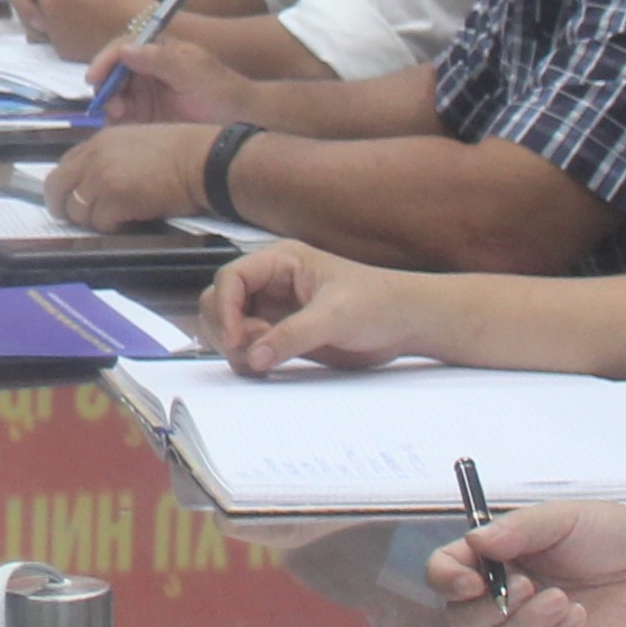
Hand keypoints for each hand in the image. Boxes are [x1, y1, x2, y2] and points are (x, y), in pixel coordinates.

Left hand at [37, 123, 211, 232]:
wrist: (204, 161)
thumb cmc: (180, 153)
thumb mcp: (135, 143)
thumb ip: (108, 158)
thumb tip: (92, 182)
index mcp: (99, 141)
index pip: (63, 167)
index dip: (66, 188)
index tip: (73, 200)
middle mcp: (94, 157)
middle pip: (57, 189)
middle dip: (65, 208)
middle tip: (81, 219)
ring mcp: (102, 178)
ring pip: (76, 211)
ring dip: (92, 220)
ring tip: (116, 218)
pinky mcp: (116, 200)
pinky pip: (99, 224)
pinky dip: (111, 228)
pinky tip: (128, 221)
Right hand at [93, 35, 257, 127]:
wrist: (243, 124)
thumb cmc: (223, 93)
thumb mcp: (193, 72)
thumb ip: (159, 60)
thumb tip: (124, 49)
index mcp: (158, 52)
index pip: (122, 49)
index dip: (105, 61)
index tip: (95, 78)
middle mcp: (147, 71)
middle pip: (112, 73)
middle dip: (105, 86)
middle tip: (110, 105)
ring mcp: (145, 95)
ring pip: (113, 96)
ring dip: (109, 104)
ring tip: (118, 116)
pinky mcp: (146, 119)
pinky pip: (121, 118)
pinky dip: (115, 122)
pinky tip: (120, 127)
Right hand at [203, 243, 447, 374]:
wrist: (406, 324)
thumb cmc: (379, 304)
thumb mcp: (335, 317)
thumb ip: (292, 336)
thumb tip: (253, 356)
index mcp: (280, 262)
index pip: (230, 278)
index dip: (226, 308)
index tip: (237, 338)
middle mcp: (270, 283)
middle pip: (219, 302)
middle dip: (228, 329)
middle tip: (256, 350)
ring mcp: (273, 309)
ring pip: (227, 326)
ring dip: (236, 346)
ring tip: (266, 357)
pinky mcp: (280, 334)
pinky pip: (246, 346)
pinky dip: (246, 358)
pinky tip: (267, 364)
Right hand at [417, 496, 625, 626]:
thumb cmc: (606, 533)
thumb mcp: (561, 518)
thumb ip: (517, 528)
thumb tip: (478, 541)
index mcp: (492, 557)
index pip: (445, 573)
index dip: (446, 580)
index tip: (469, 581)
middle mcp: (501, 594)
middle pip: (461, 617)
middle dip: (488, 607)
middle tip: (524, 586)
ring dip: (525, 623)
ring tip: (560, 598)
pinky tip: (578, 614)